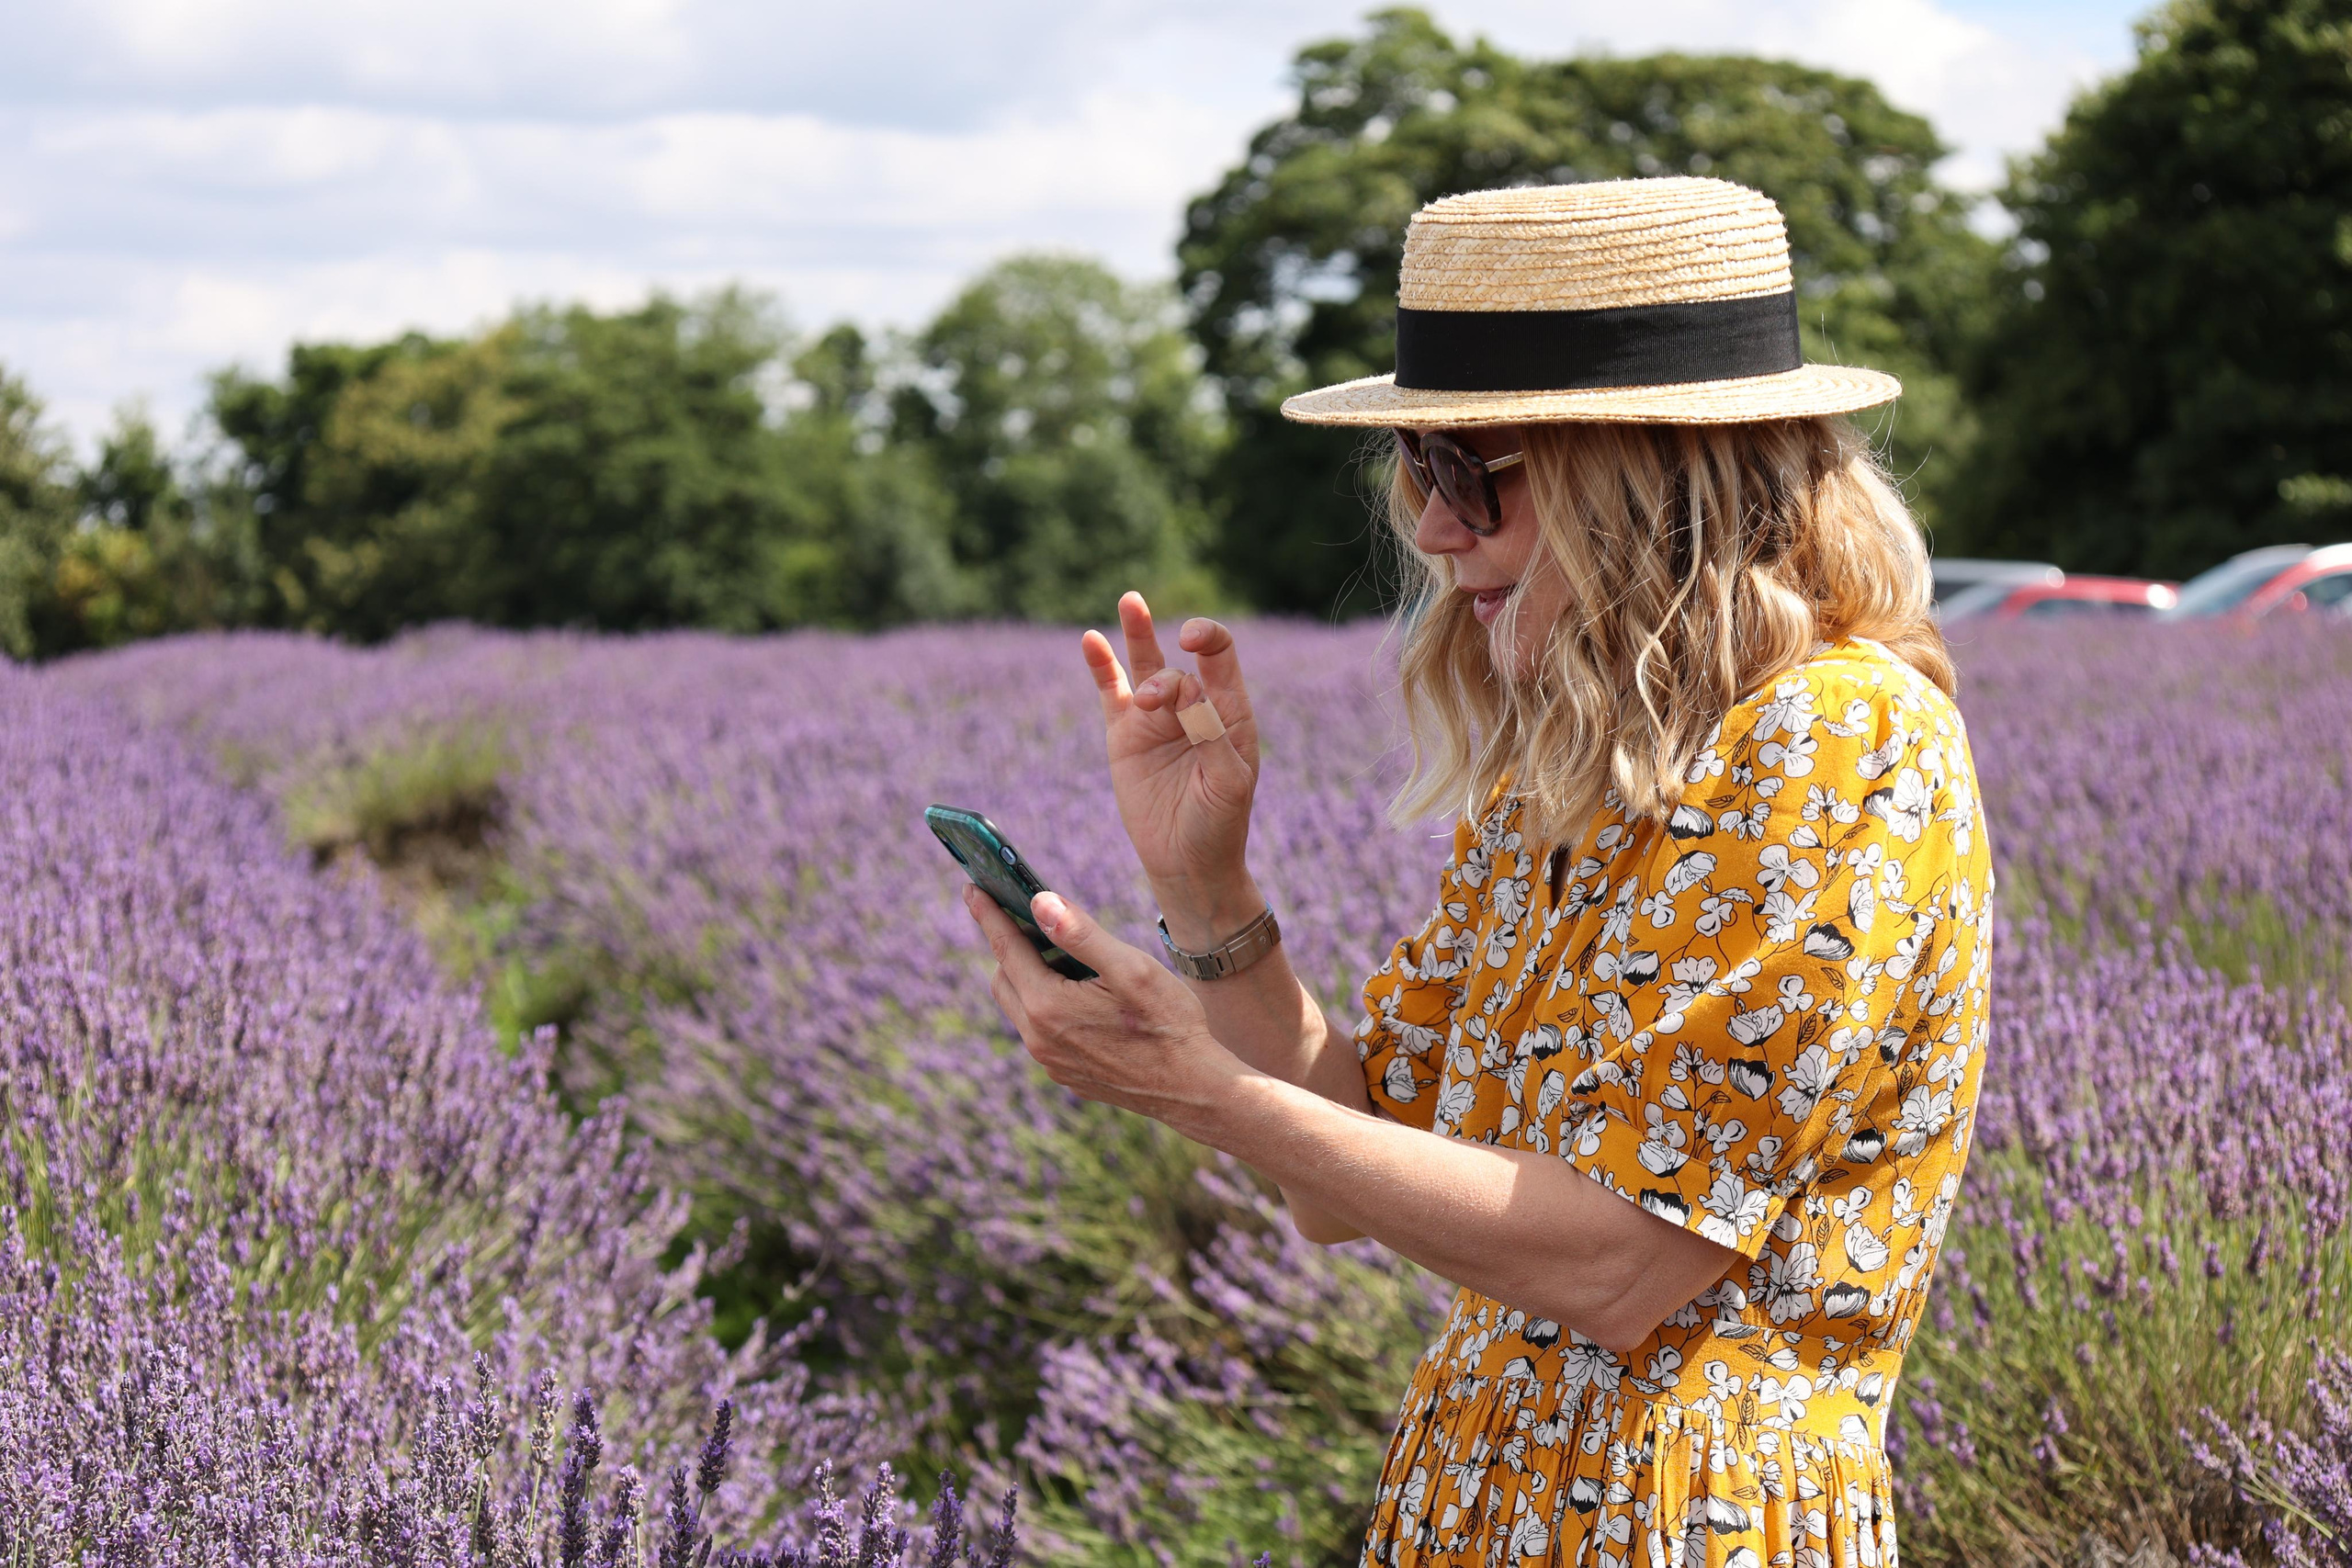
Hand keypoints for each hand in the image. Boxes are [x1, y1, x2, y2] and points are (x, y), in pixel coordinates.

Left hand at [962, 883, 1239, 1133]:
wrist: (1193, 1089)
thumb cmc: (1169, 1024)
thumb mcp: (1130, 968)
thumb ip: (1080, 933)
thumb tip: (1039, 902)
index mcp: (1048, 1006)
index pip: (1006, 948)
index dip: (989, 914)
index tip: (972, 887)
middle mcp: (1038, 1038)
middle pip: (1004, 978)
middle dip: (1010, 946)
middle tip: (1032, 920)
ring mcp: (1050, 1061)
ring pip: (1021, 1007)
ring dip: (1031, 977)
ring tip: (1066, 957)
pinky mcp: (1066, 1074)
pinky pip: (1040, 1031)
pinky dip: (1047, 1005)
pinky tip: (1083, 996)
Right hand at [1081, 593, 1261, 932]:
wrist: (1188, 864)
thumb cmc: (1220, 824)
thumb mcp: (1228, 782)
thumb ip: (1210, 733)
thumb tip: (1185, 689)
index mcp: (1229, 711)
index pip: (1220, 656)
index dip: (1207, 639)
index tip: (1191, 641)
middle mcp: (1192, 706)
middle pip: (1179, 655)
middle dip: (1166, 652)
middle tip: (1158, 664)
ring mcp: (1156, 718)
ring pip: (1145, 664)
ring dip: (1137, 631)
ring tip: (1131, 601)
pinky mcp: (1125, 735)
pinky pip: (1111, 692)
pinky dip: (1102, 666)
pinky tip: (1092, 641)